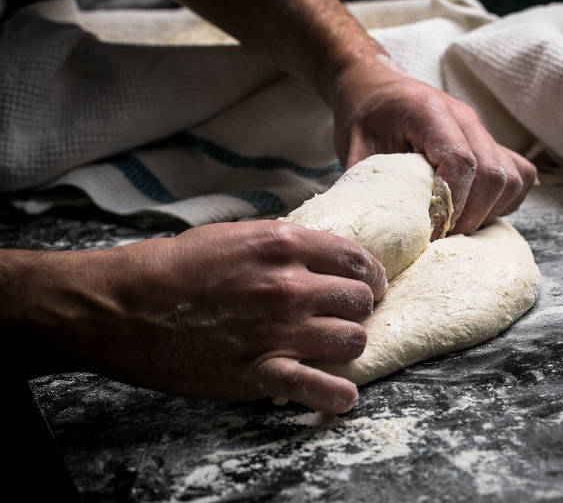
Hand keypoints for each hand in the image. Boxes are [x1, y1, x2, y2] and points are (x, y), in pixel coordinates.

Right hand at [20, 221, 386, 413]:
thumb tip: (319, 259)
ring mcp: (278, 331)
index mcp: (283, 245)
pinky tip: (339, 392)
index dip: (370, 275)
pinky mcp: (261, 372)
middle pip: (360, 300)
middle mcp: (289, 286)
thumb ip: (282, 247)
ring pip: (353, 341)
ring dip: (348, 345)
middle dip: (358, 308)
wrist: (124, 306)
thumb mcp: (234, 236)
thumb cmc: (174, 267)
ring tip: (333, 347)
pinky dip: (338, 395)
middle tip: (344, 315)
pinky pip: (322, 390)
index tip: (368, 285)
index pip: (357, 259)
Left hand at [331, 62, 536, 234]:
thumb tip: (376, 228)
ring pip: (511, 177)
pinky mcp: (492, 144)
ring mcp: (482, 130)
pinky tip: (476, 213)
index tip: (433, 230)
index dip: (452, 202)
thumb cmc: (366, 119)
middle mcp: (464, 118)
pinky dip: (504, 201)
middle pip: (492, 173)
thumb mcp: (355, 147)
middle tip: (443, 238)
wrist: (378, 89)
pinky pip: (519, 176)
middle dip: (471, 216)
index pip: (461, 160)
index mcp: (428, 111)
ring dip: (489, 211)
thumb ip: (368, 182)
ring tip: (457, 228)